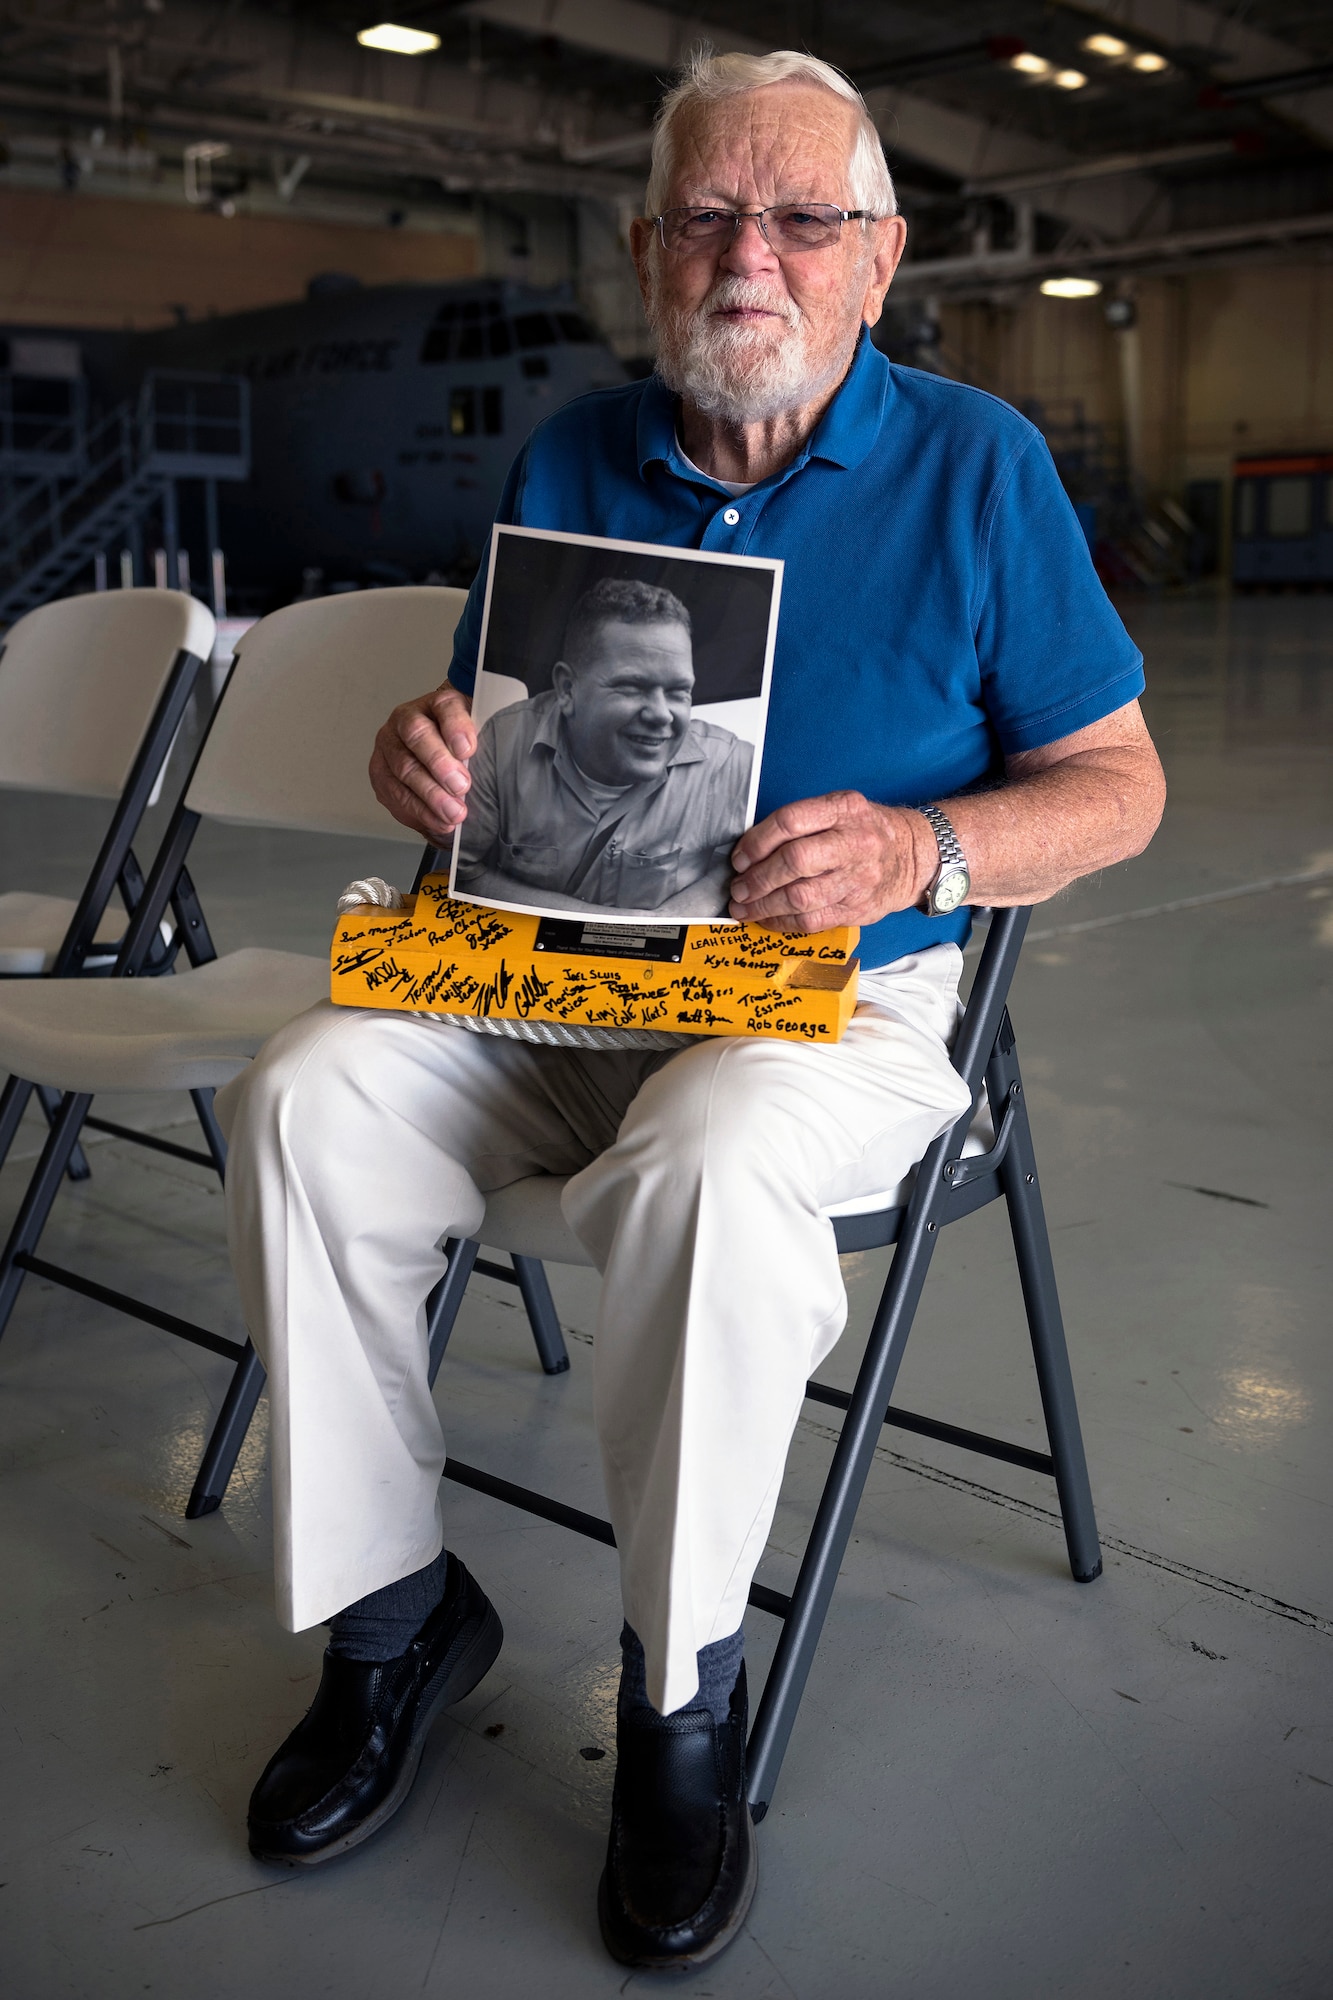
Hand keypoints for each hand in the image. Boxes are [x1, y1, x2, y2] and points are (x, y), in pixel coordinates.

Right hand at [369, 685, 476, 841]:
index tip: (468, 749)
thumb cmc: (463, 746)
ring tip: (453, 813)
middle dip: (440, 764)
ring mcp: (389, 746)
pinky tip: (438, 821)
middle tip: (461, 786)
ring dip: (430, 794)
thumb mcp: (478, 735)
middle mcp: (406, 720)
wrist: (440, 756)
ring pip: (404, 768)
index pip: (444, 706)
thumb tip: (496, 760)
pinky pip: (395, 793)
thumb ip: (485, 741)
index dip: (456, 726)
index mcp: (436, 703)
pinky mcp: (380, 773)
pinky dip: (419, 811)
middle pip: (417, 736)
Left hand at [728, 791, 931, 932]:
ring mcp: (858, 879)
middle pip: (794, 861)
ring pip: (799, 897)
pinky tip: (767, 918)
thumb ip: (802, 823)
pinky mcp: (857, 909)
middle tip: (738, 888)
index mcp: (844, 809)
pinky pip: (811, 921)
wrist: (913, 856)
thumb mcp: (840, 810)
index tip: (739, 858)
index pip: (790, 822)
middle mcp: (854, 842)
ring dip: (763, 906)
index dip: (756, 842)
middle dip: (757, 878)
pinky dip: (781, 922)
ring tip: (744, 907)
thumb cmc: (864, 831)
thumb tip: (749, 851)